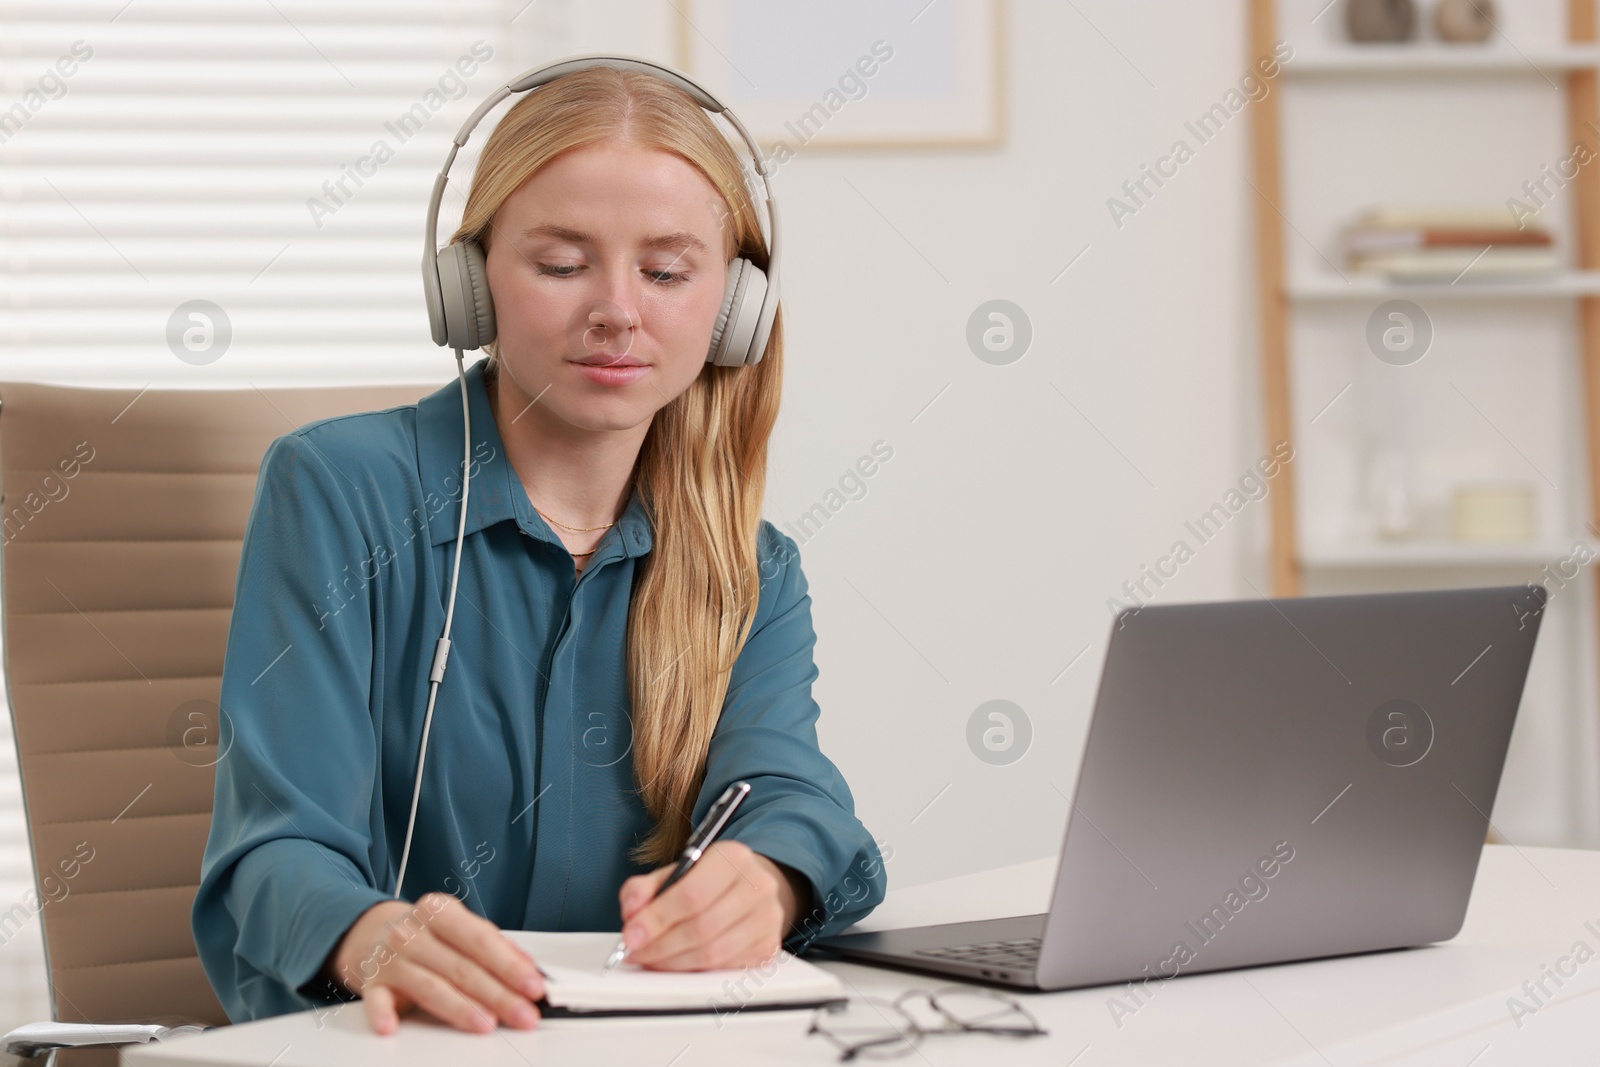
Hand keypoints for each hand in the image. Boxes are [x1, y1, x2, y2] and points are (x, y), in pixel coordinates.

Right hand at [323, 893, 544, 1034]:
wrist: (374, 934)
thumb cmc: (428, 934)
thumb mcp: (460, 928)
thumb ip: (493, 945)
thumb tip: (528, 968)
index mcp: (439, 910)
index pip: (480, 940)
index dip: (510, 965)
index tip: (533, 986)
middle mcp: (413, 932)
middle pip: (461, 967)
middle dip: (498, 995)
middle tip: (522, 1014)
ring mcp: (390, 958)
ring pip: (431, 987)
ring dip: (461, 1009)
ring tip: (487, 1024)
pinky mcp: (373, 984)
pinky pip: (377, 1001)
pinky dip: (382, 1014)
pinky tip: (392, 1027)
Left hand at [616, 841, 806, 969]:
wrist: (748, 886)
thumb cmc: (708, 880)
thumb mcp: (675, 872)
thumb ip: (645, 888)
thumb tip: (631, 912)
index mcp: (733, 857)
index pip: (692, 893)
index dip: (657, 919)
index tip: (631, 935)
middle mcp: (758, 885)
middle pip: (702, 927)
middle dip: (661, 945)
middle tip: (635, 951)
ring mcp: (768, 918)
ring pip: (713, 952)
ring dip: (674, 962)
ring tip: (650, 958)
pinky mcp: (768, 946)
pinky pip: (724, 968)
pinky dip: (693, 970)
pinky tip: (675, 963)